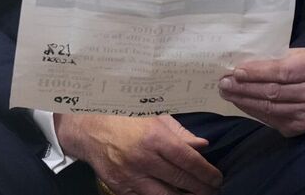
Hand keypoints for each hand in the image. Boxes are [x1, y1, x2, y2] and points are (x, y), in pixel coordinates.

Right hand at [57, 114, 220, 194]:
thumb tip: (202, 146)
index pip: (190, 161)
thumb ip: (179, 133)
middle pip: (183, 181)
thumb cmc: (123, 119)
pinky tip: (171, 194)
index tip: (217, 178)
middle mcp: (144, 158)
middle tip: (212, 190)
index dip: (208, 173)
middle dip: (203, 189)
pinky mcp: (121, 188)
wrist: (87, 130)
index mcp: (155, 137)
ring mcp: (131, 176)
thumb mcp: (152, 117)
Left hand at [217, 48, 304, 135]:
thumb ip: (273, 59)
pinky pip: (271, 119)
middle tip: (224, 83)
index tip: (236, 71)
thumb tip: (240, 65)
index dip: (257, 73)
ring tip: (227, 93)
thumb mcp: (296, 54)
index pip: (282, 73)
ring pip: (270, 108)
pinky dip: (253, 111)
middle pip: (273, 92)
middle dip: (244, 88)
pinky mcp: (301, 126)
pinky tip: (241, 103)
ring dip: (244, 101)